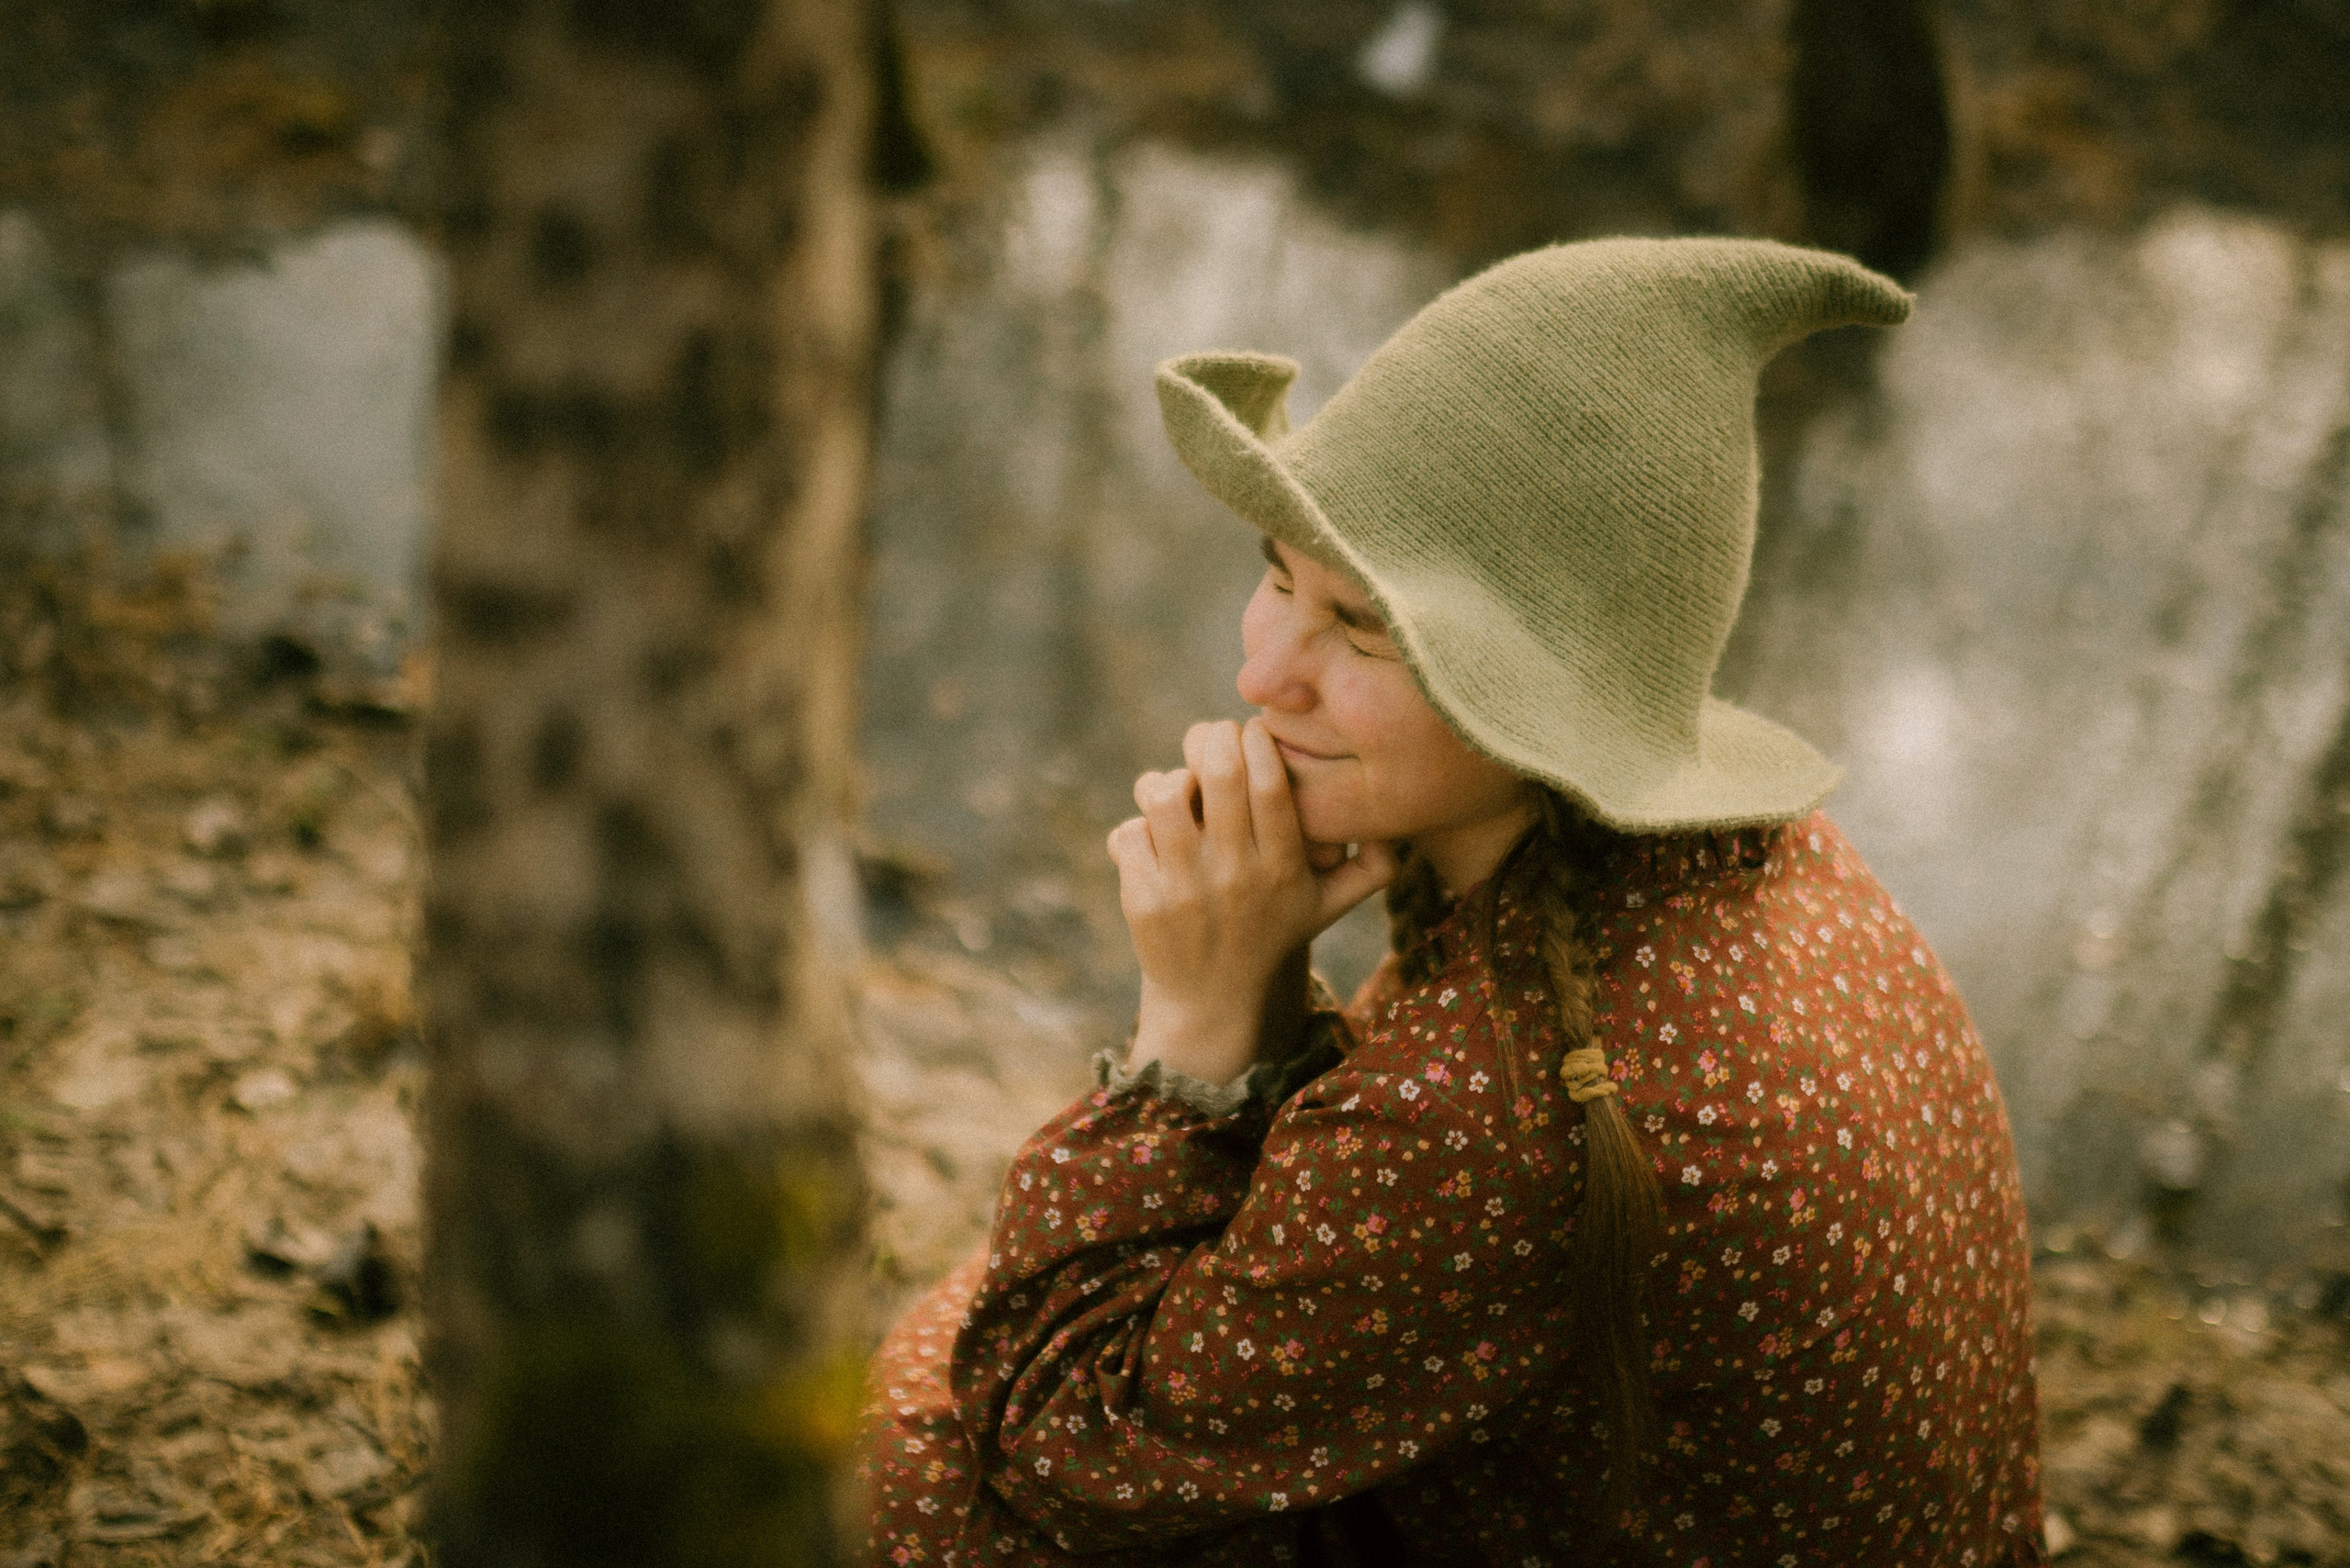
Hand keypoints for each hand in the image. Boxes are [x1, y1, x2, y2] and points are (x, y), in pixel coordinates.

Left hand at [1106, 717, 1396, 1083]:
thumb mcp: (1330, 906)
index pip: (1272, 786)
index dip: (1259, 742)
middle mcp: (1235, 876)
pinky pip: (1128, 833)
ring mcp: (1183, 889)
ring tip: (1181, 789)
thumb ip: (1372, 866)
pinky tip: (1154, 840)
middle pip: (1219, 774)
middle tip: (1214, 739)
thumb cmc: (1273, 933)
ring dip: (1168, 780)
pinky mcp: (1141, 900)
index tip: (1253, 730)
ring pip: (1163, 796)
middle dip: (1213, 737)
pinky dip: (1137, 827)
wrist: (1212, 1000)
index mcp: (1282, 868)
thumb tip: (1397, 820)